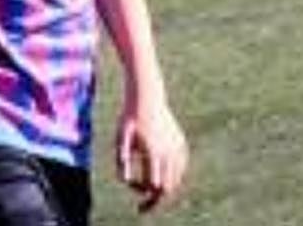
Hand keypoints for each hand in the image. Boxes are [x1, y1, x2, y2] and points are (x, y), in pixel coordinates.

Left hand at [116, 99, 188, 213]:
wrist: (147, 96)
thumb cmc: (129, 118)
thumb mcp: (121, 137)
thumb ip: (122, 160)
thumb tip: (125, 181)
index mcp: (153, 152)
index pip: (153, 185)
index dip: (142, 192)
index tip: (132, 187)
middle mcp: (169, 152)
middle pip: (168, 188)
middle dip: (155, 200)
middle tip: (143, 207)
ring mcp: (177, 147)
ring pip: (176, 179)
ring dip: (164, 188)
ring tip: (151, 190)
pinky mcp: (181, 143)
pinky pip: (181, 167)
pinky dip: (173, 176)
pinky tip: (162, 176)